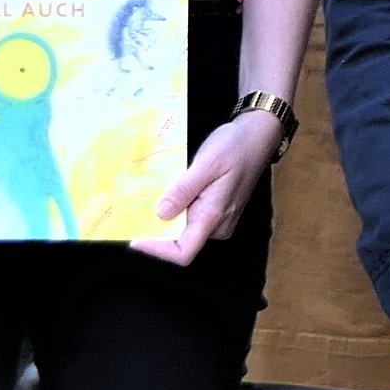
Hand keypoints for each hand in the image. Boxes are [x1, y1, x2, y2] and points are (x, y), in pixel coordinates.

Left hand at [129, 108, 279, 265]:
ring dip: (163, 219)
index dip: (157, 251)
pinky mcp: (215, 211)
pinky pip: (190, 218)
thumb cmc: (235, 147)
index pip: (183, 252)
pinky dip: (174, 209)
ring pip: (183, 230)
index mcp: (214, 216)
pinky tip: (163, 193)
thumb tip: (161, 214)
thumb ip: (183, 190)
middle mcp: (216, 226)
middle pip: (180, 242)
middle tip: (131, 215)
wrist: (258, 137)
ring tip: (143, 200)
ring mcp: (217, 220)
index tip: (135, 238)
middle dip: (155, 231)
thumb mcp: (206, 163)